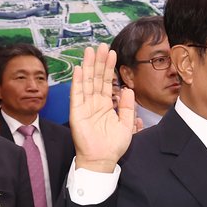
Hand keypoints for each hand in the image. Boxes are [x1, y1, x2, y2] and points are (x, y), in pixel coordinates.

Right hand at [71, 45, 135, 172]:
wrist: (102, 160)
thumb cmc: (113, 146)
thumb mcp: (126, 124)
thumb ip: (128, 107)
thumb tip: (129, 90)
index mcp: (106, 105)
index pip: (107, 82)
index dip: (109, 68)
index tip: (112, 53)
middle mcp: (94, 103)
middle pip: (96, 78)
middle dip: (99, 62)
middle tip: (101, 45)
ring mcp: (85, 107)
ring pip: (87, 82)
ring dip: (88, 66)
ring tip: (90, 51)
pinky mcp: (77, 113)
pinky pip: (77, 95)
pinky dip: (78, 82)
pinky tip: (79, 69)